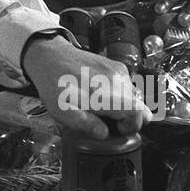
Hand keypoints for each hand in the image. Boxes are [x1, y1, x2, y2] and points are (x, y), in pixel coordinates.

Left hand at [21, 35, 151, 138]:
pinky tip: (102, 94)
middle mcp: (117, 81)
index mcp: (106, 95)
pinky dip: (120, 93)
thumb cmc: (55, 84)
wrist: (51, 56)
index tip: (118, 129)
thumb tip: (104, 133)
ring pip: (134, 95)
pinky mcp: (115, 65)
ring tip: (103, 106)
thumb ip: (86, 124)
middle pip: (139, 105)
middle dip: (128, 117)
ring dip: (124, 105)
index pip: (138, 113)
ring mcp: (118, 71)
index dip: (133, 126)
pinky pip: (127, 84)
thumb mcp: (63, 111)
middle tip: (108, 120)